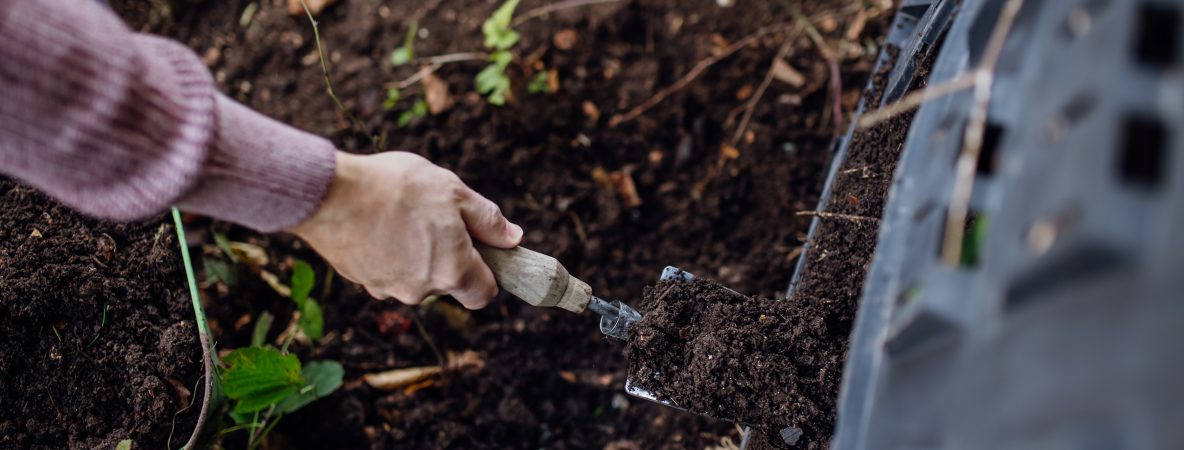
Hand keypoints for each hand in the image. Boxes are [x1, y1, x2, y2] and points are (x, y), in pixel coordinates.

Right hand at [290, 151, 521, 308]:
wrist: (330, 193)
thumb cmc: (398, 188)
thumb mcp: (454, 192)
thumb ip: (488, 221)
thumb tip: (513, 238)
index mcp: (452, 271)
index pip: (483, 295)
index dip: (487, 273)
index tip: (479, 249)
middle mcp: (421, 291)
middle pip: (447, 282)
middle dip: (447, 256)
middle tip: (434, 217)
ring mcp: (388, 289)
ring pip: (415, 277)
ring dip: (415, 253)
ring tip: (401, 215)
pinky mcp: (361, 281)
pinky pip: (386, 271)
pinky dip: (387, 253)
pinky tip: (377, 223)